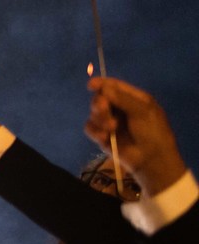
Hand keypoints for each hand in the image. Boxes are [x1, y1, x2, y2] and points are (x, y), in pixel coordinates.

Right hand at [85, 78, 186, 194]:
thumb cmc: (153, 132)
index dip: (102, 84)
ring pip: (93, 113)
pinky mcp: (102, 136)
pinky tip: (105, 138)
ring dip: (100, 119)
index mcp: (132, 99)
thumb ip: (122, 98)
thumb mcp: (142, 111)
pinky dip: (95, 131)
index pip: (114, 86)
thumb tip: (103, 87)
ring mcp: (110, 122)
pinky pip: (90, 128)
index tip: (91, 85)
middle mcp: (120, 109)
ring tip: (112, 128)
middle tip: (105, 109)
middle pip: (100, 98)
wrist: (151, 159)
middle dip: (100, 104)